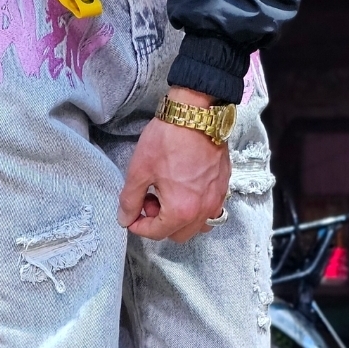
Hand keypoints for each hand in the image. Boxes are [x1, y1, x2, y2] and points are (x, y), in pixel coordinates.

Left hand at [117, 87, 230, 242]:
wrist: (196, 113)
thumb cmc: (168, 139)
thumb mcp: (140, 170)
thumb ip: (130, 200)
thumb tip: (125, 218)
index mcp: (181, 210)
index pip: (156, 233)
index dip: (139, 226)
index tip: (131, 216)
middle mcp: (203, 210)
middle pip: (178, 234)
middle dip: (160, 223)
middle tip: (149, 200)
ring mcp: (217, 198)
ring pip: (197, 225)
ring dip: (180, 218)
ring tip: (168, 194)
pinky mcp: (223, 185)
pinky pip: (210, 209)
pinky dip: (195, 207)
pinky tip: (184, 187)